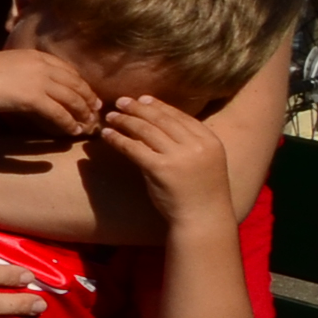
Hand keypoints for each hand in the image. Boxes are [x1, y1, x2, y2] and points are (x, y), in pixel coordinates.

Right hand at [0, 47, 101, 137]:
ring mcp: (39, 80)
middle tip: (95, 113)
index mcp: (33, 55)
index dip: (80, 84)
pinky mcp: (33, 97)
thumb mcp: (2, 68)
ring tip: (87, 126)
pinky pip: (59, 113)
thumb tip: (22, 88)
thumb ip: (18, 74)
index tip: (87, 95)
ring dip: (83, 114)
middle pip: (75, 83)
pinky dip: (69, 123)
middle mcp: (41, 64)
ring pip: (72, 99)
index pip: (67, 69)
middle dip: (88, 99)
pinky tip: (72, 132)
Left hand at [94, 94, 233, 227]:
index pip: (180, 116)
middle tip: (121, 101)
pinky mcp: (160, 169)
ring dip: (125, 120)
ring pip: (146, 130)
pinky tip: (107, 135)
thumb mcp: (202, 161)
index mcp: (210, 140)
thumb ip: (185, 143)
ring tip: (111, 116)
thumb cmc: (200, 192)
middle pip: (161, 119)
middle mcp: (197, 145)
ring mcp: (179, 156)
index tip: (143, 98)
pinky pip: (133, 148)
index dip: (159, 106)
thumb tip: (156, 124)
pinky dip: (118, 139)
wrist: (203, 219)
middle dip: (138, 108)